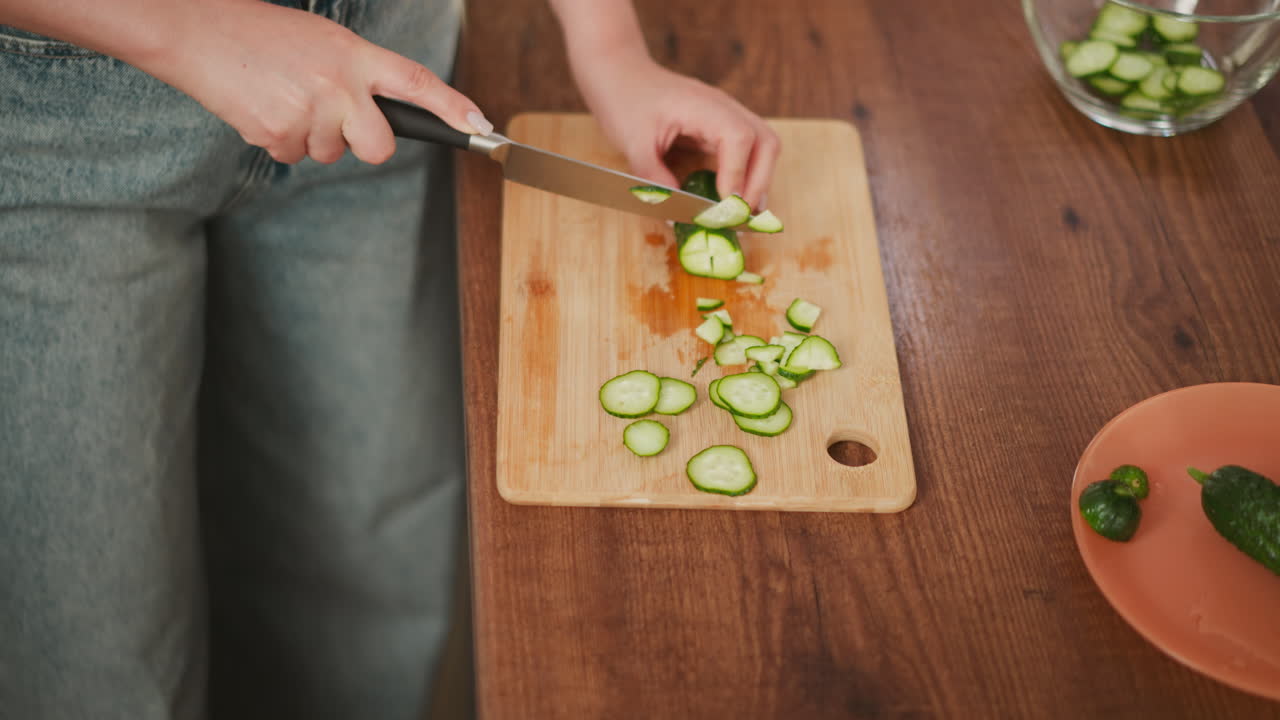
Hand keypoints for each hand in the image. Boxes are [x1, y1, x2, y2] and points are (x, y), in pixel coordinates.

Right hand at [143, 0, 490, 164]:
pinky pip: (295, 157)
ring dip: (310, 135)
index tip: (480, 126)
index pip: (415, 82)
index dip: (451, 107)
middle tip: (337, 120)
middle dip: (365, 144)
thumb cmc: (260, 35)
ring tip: (282, 96)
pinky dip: (280, 140)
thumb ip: (354, 75)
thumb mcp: (320, 41)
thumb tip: (376, 117)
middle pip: (379, 146)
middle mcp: (339, 85)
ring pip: (331, 153)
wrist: (196, 31)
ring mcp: (310, 113)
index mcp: (353, 55)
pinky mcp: (279, 135)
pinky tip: (263, 107)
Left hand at [575, 57, 779, 210]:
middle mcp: (723, 107)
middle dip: (758, 183)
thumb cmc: (624, 100)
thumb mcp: (633, 145)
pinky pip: (748, 148)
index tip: (725, 205)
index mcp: (704, 106)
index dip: (738, 174)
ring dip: (758, 180)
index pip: (740, 138)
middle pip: (766, 142)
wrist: (620, 73)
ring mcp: (726, 115)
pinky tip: (734, 197)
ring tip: (743, 211)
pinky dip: (747, 173)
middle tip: (740, 215)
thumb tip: (674, 216)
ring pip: (763, 145)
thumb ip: (655, 181)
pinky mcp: (720, 125)